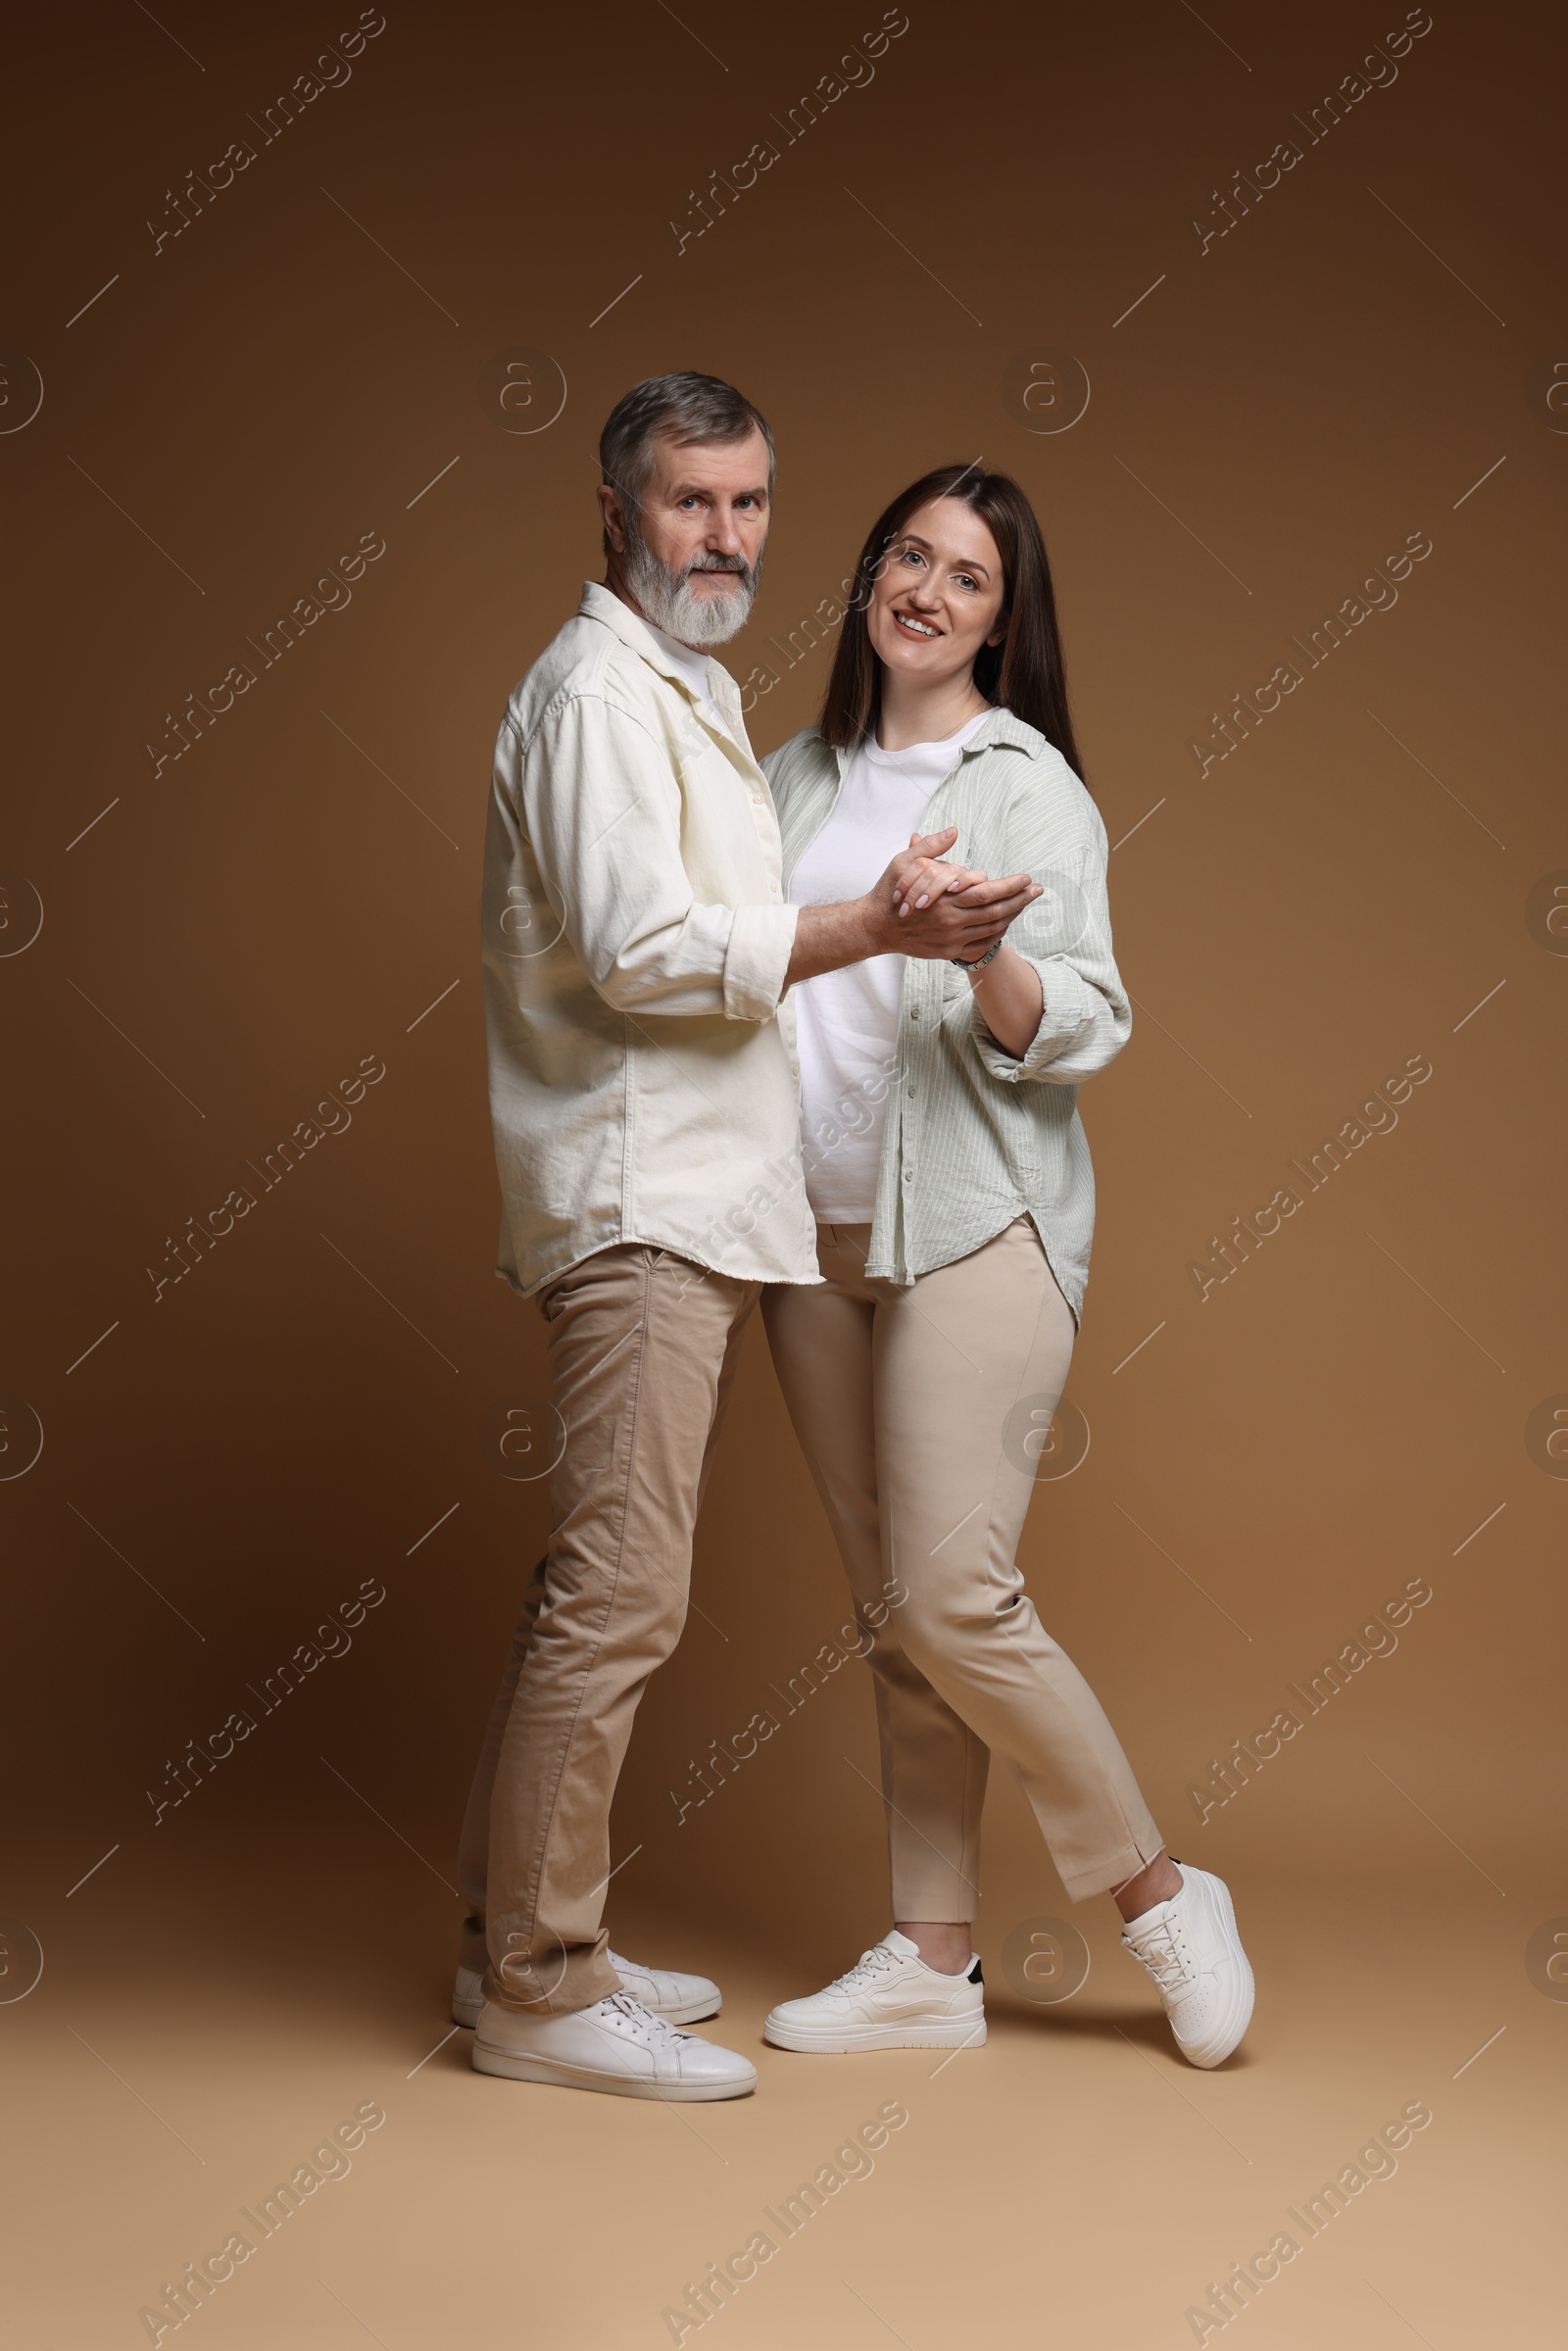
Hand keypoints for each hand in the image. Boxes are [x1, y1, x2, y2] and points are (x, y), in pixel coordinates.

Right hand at [867, 833, 1040, 962]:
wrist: (875, 927)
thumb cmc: (890, 892)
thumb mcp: (904, 862)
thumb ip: (930, 847)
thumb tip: (954, 832)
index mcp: (945, 899)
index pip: (987, 892)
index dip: (1010, 886)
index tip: (1026, 878)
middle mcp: (951, 921)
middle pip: (996, 911)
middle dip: (1020, 900)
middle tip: (1038, 890)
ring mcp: (951, 939)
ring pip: (992, 928)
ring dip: (1013, 916)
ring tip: (1026, 903)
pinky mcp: (949, 951)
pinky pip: (982, 944)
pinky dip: (997, 934)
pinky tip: (1006, 923)